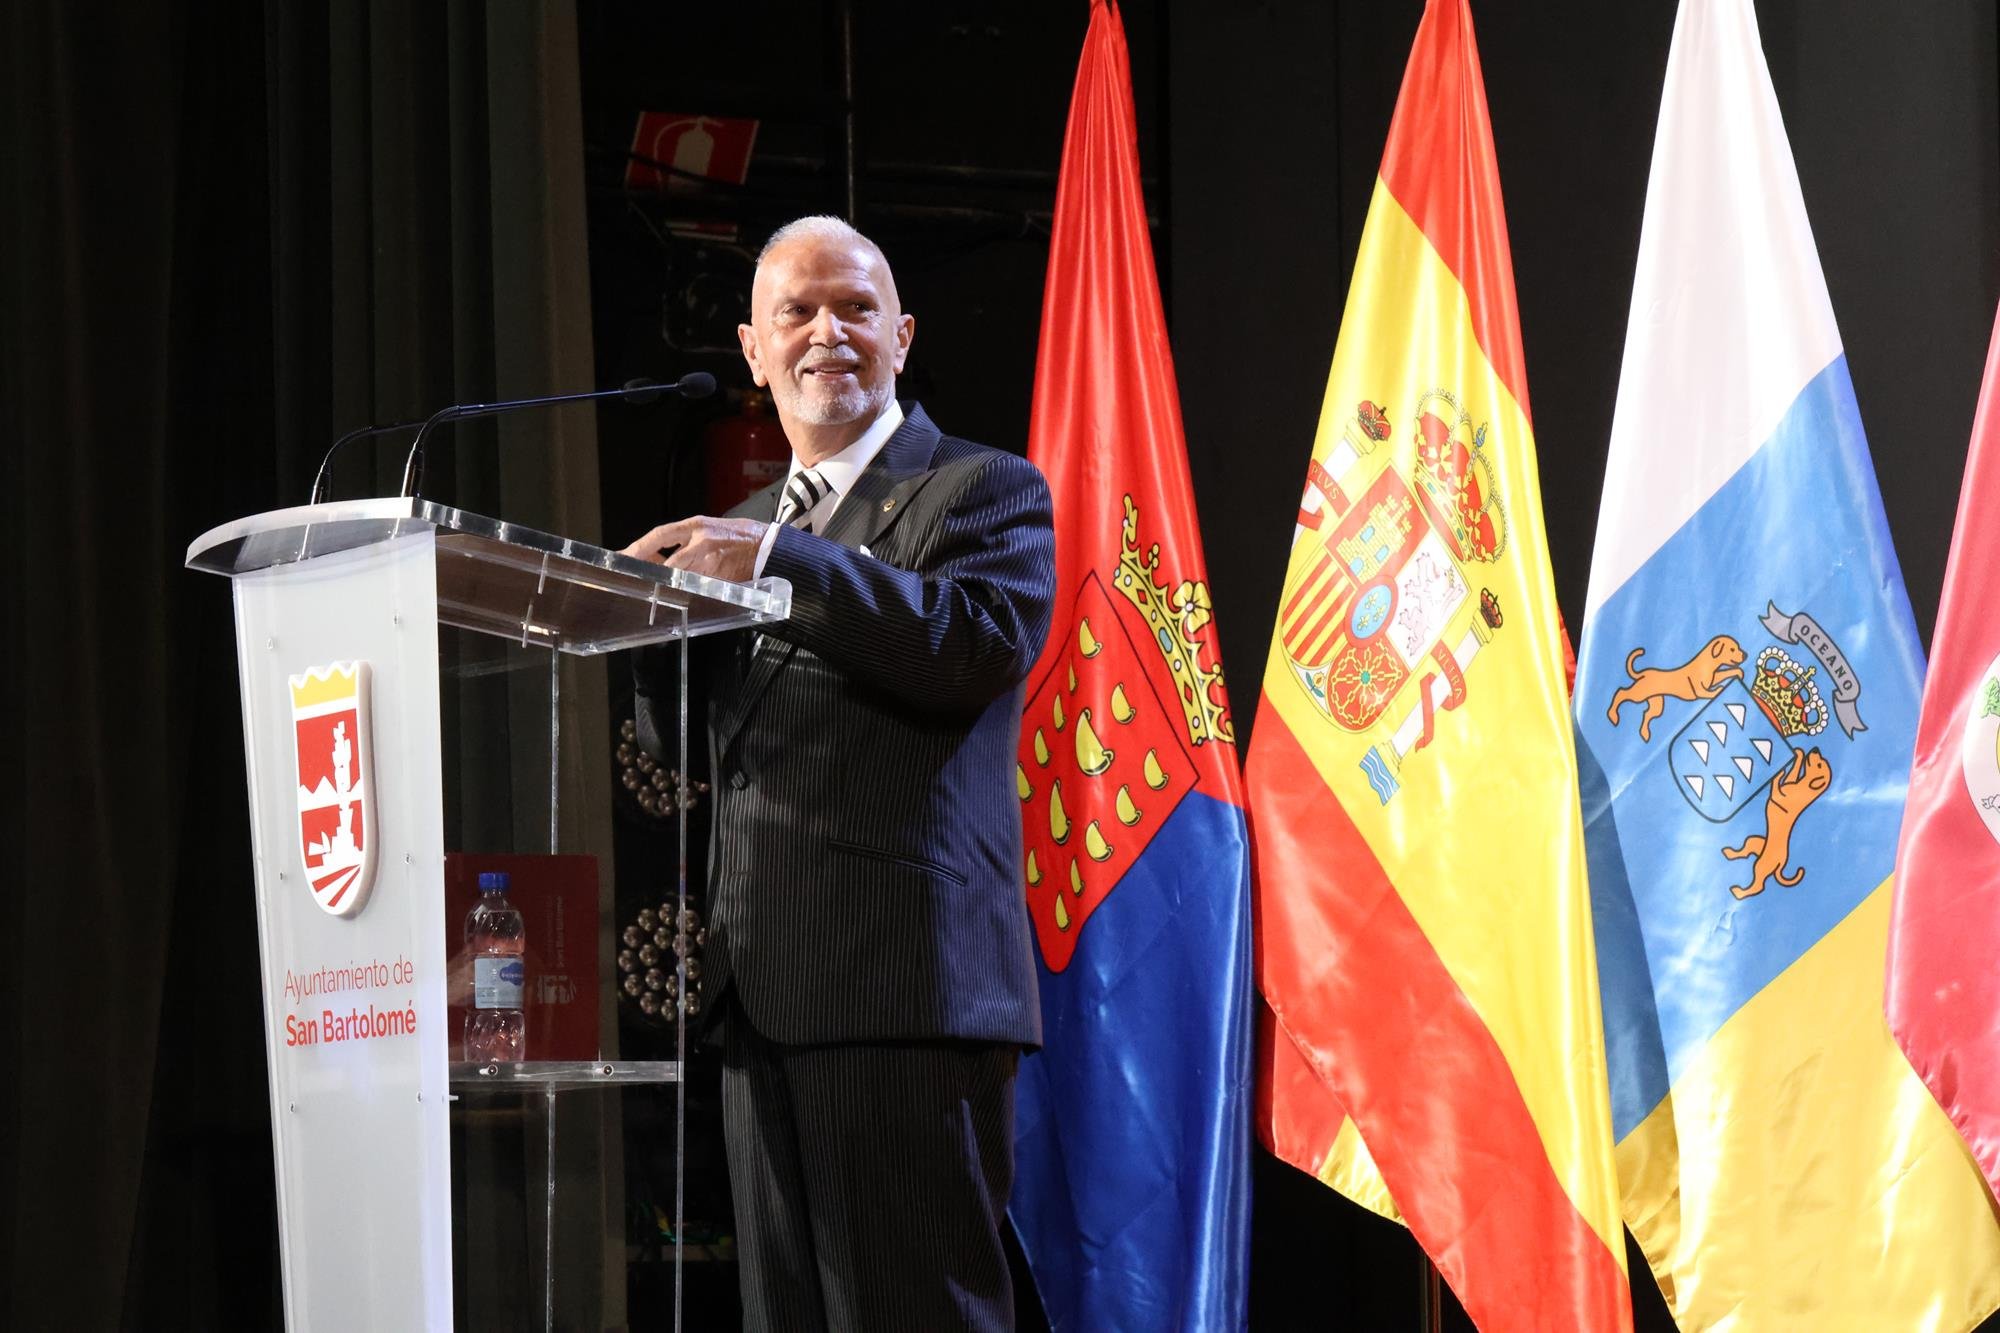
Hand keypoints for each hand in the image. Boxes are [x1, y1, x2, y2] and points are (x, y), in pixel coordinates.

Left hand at [620, 515, 768, 582]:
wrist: (769, 547)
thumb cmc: (740, 537)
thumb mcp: (710, 528)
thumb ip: (686, 540)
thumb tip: (659, 554)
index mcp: (697, 525)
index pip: (661, 535)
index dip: (640, 547)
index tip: (624, 555)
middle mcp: (702, 542)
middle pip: (667, 563)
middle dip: (651, 573)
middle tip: (634, 579)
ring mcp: (711, 562)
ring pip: (681, 578)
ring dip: (670, 585)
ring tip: (657, 589)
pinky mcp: (721, 578)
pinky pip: (699, 587)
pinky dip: (690, 591)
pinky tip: (686, 593)